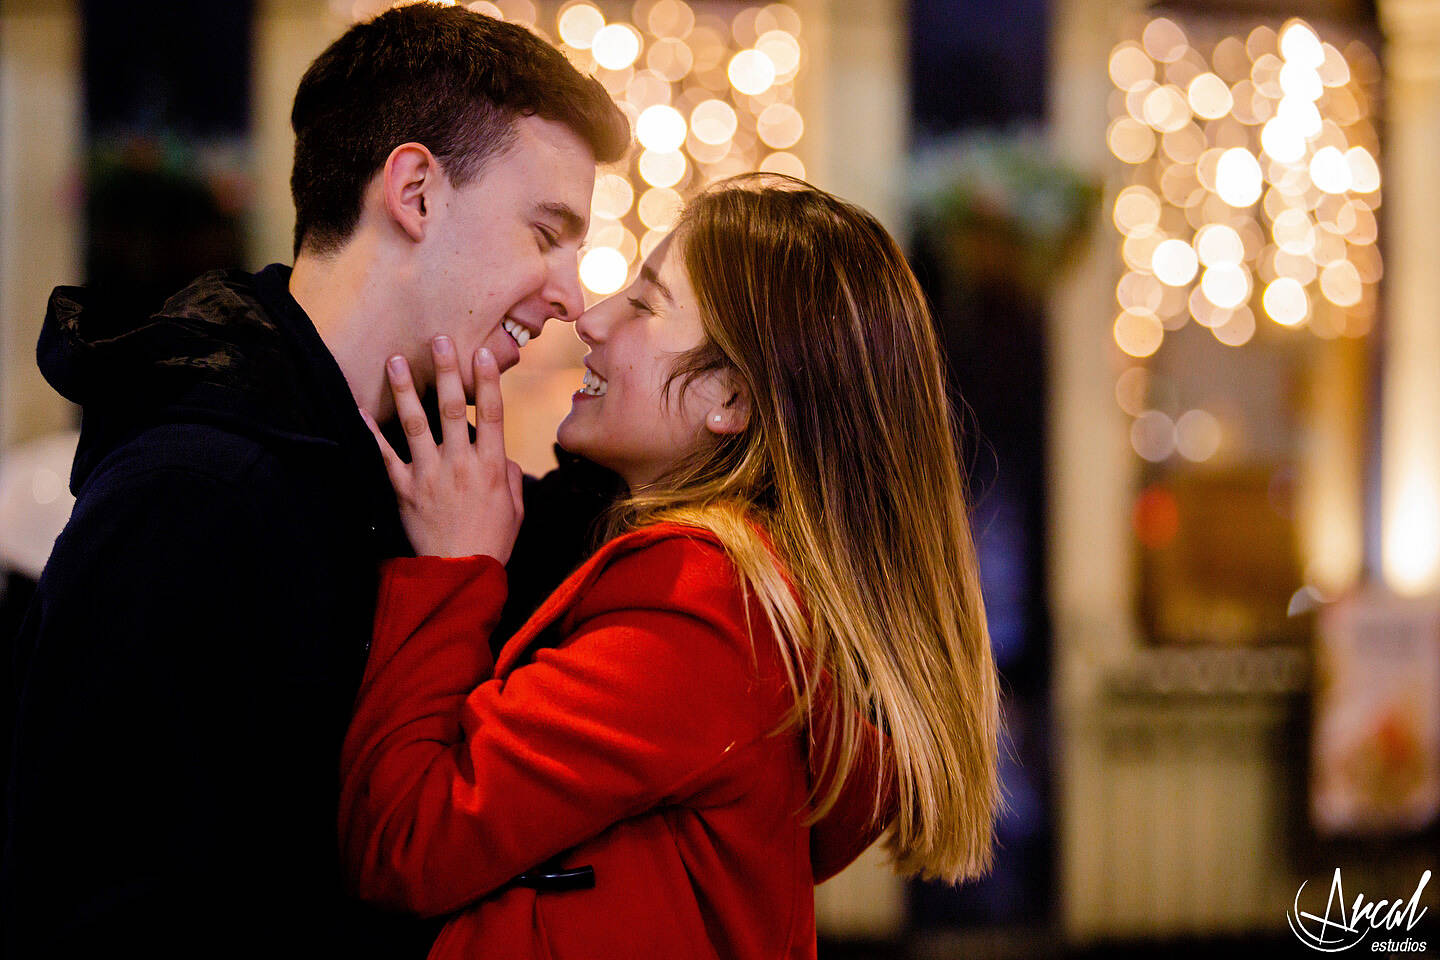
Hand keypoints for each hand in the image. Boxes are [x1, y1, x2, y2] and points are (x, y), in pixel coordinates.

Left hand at [361, 337, 523, 561]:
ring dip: (405, 390)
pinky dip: (370, 432)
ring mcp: (429, 475)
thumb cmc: (492, 541)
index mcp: (491, 467)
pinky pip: (385, 456)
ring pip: (415, 424)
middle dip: (446, 371)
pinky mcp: (404, 490)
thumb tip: (503, 455)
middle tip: (439, 340)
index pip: (492, 415)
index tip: (482, 353)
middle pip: (452, 409)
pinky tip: (359, 409)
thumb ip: (510, 475)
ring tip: (395, 360)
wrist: (459, 573)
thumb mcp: (515, 508)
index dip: (488, 382)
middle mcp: (459, 464)